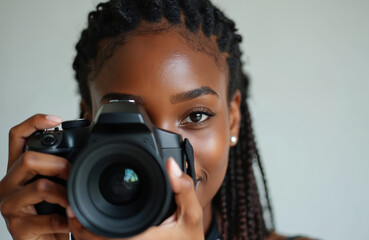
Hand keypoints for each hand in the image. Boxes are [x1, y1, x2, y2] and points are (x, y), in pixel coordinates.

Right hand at [0, 114, 70, 239]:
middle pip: (28, 159)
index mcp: (17, 170)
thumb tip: (84, 150)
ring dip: (65, 193)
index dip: (33, 123)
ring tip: (74, 200)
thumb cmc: (51, 211)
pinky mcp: (17, 228)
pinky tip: (72, 220)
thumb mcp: (55, 184)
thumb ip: (59, 168)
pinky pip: (49, 218)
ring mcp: (9, 206)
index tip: (56, 119)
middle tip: (74, 173)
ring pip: (40, 187)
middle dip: (58, 164)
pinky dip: (67, 219)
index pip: (16, 136)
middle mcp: (8, 184)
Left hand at [67, 157, 204, 239]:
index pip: (97, 238)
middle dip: (79, 227)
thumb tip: (170, 164)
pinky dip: (97, 238)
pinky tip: (96, 227)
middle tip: (71, 210)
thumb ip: (183, 189)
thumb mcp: (192, 214)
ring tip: (78, 217)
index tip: (73, 208)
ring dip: (87, 234)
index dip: (80, 225)